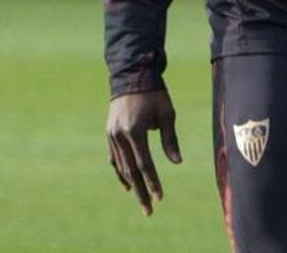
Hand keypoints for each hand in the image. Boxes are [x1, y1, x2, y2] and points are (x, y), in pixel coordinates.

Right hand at [106, 88, 181, 215]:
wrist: (131, 76)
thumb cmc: (154, 94)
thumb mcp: (166, 113)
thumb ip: (170, 139)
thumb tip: (177, 162)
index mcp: (135, 130)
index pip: (145, 163)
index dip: (153, 182)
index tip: (160, 197)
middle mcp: (120, 135)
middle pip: (131, 171)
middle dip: (141, 192)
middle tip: (149, 211)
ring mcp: (112, 135)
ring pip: (121, 167)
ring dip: (132, 185)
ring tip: (142, 201)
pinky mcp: (109, 133)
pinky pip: (114, 158)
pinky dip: (120, 173)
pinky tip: (128, 185)